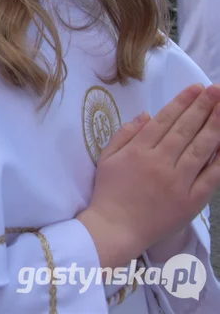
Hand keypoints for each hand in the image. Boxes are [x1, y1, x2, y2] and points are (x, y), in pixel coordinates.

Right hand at [76, 84, 219, 268]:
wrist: (117, 228)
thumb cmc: (109, 192)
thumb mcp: (107, 158)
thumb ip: (125, 134)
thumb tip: (147, 115)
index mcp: (138, 151)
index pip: (165, 121)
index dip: (182, 102)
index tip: (196, 88)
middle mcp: (160, 162)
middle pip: (186, 130)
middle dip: (203, 107)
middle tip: (217, 90)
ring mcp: (179, 181)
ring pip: (202, 148)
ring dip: (215, 126)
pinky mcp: (192, 199)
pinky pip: (211, 175)